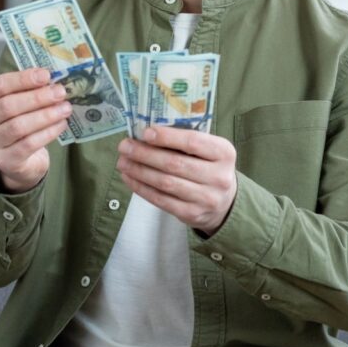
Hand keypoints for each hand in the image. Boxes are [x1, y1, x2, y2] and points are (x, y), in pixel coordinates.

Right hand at [0, 68, 71, 192]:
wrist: (15, 161)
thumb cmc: (15, 125)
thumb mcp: (15, 105)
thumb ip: (27, 91)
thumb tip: (51, 80)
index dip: (23, 79)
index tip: (46, 75)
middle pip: (7, 106)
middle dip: (37, 97)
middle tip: (60, 92)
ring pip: (18, 126)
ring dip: (45, 115)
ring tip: (65, 108)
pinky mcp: (5, 161)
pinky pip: (28, 144)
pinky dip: (48, 132)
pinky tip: (61, 124)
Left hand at [116, 127, 237, 235]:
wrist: (224, 202)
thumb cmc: (210, 168)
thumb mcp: (209, 150)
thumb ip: (185, 141)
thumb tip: (146, 134)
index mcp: (224, 153)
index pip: (193, 142)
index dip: (167, 137)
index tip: (145, 132)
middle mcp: (219, 176)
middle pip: (174, 163)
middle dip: (145, 154)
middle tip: (125, 147)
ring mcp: (206, 198)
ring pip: (165, 183)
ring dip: (139, 171)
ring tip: (123, 162)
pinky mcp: (192, 214)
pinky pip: (161, 200)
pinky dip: (142, 188)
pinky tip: (130, 178)